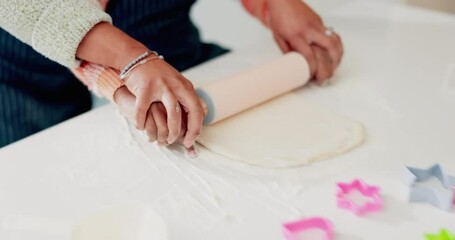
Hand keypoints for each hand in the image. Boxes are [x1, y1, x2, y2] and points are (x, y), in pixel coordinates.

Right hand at [76, 23, 203, 147]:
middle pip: (190, 112)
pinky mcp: (145, 88)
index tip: (190, 141)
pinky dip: (141, 122)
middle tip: (178, 142)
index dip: (196, 129)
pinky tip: (140, 127)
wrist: (137, 58)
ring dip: (170, 130)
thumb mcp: (177, 84)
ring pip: (172, 113)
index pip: (198, 111)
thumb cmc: (158, 76)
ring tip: (163, 139)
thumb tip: (201, 118)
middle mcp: (177, 86)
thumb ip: (187, 99)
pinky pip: (144, 110)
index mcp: (186, 87)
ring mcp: (161, 86)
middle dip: (187, 132)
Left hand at [265, 0, 342, 81]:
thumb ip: (289, 52)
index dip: (312, 68)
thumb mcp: (278, 37)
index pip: (308, 55)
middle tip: (325, 79)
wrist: (283, 0)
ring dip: (337, 59)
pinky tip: (336, 58)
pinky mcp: (322, 23)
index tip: (312, 77)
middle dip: (328, 68)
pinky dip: (338, 49)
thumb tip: (297, 66)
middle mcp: (309, 29)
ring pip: (335, 42)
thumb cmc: (279, 17)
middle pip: (326, 50)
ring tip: (333, 70)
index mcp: (296, 34)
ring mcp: (318, 25)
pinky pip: (335, 36)